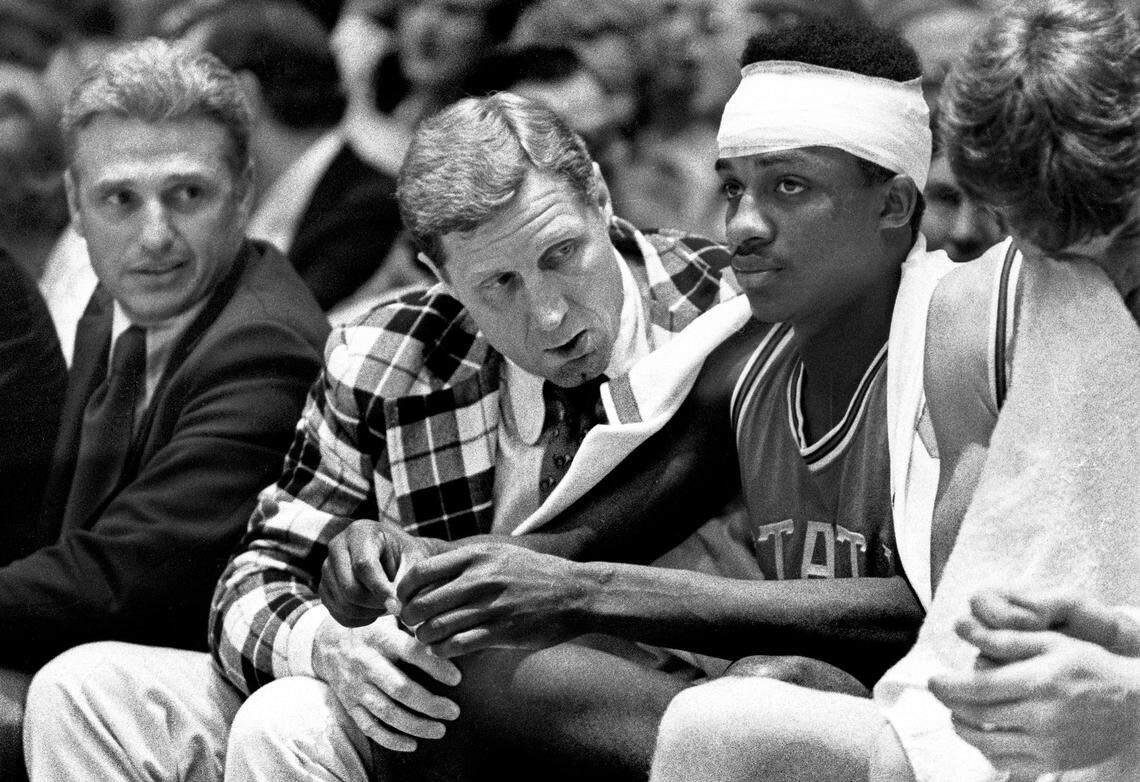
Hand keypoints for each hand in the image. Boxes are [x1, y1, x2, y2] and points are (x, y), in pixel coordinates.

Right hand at [312, 614, 461, 752]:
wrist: (326, 642)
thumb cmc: (370, 628)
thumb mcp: (387, 615)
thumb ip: (412, 619)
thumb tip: (440, 622)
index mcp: (380, 638)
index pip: (411, 652)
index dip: (435, 665)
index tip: (457, 679)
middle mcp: (365, 663)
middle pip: (400, 689)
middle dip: (429, 704)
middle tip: (453, 712)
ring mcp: (355, 686)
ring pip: (386, 712)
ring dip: (415, 725)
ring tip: (440, 730)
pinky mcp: (349, 704)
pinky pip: (369, 727)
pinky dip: (390, 739)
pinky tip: (412, 744)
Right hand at [319, 518, 444, 627]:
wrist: (394, 556)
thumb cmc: (406, 555)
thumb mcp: (414, 558)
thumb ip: (407, 578)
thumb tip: (396, 605)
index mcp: (360, 532)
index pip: (363, 565)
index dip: (380, 589)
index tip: (396, 606)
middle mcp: (336, 547)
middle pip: (349, 588)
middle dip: (375, 603)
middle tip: (395, 605)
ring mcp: (326, 569)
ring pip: (344, 604)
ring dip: (370, 612)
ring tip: (387, 604)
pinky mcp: (324, 588)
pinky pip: (339, 614)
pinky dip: (361, 619)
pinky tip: (375, 610)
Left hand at [397, 541, 588, 656]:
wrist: (576, 592)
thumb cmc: (533, 573)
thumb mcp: (499, 554)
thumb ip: (465, 562)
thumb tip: (425, 574)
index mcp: (476, 556)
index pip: (420, 572)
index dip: (403, 590)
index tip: (404, 600)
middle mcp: (480, 578)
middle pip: (421, 603)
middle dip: (409, 619)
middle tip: (413, 624)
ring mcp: (491, 606)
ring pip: (435, 628)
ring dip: (424, 637)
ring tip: (428, 638)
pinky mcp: (502, 632)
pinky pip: (456, 646)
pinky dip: (443, 651)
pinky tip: (445, 649)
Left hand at [929, 590, 1139, 774]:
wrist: (1133, 704)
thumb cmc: (1089, 666)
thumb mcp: (1052, 642)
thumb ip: (1009, 640)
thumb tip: (967, 632)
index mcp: (1037, 682)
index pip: (977, 689)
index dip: (947, 687)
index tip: (932, 681)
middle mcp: (1040, 717)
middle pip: (976, 715)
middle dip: (950, 704)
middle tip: (941, 693)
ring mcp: (1047, 744)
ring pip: (986, 742)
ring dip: (963, 728)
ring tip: (957, 713)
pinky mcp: (1054, 762)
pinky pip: (1007, 761)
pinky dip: (986, 749)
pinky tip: (982, 733)